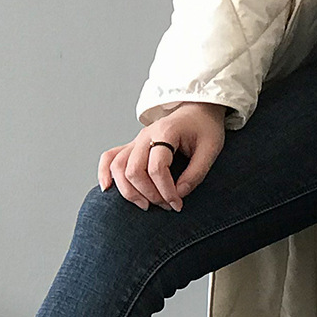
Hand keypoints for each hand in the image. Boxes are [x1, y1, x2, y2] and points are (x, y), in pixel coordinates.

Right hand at [98, 101, 225, 210]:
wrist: (197, 111)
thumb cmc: (205, 129)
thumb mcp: (211, 149)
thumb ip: (196, 173)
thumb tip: (179, 194)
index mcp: (166, 132)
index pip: (157, 167)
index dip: (166, 190)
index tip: (177, 204)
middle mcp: (146, 135)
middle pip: (134, 170)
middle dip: (149, 194)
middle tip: (166, 205)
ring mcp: (136, 140)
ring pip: (118, 166)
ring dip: (128, 190)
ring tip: (145, 205)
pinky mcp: (132, 146)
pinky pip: (110, 157)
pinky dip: (105, 172)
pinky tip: (107, 188)